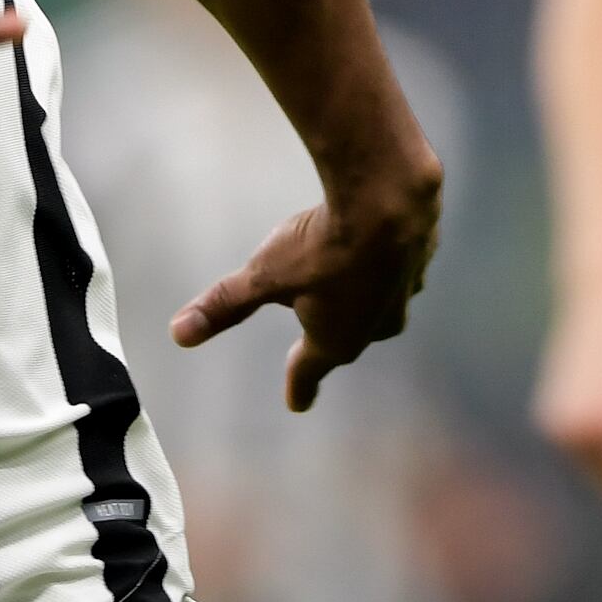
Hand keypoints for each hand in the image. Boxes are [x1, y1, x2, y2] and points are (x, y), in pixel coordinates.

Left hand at [169, 160, 441, 412]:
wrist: (389, 198)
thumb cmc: (321, 244)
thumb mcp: (263, 274)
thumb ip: (225, 304)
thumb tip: (178, 334)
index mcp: (336, 338)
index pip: (310, 370)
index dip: (299, 385)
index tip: (296, 404)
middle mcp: (375, 324)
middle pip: (351, 339)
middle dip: (334, 340)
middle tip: (321, 344)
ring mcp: (404, 291)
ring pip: (383, 306)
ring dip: (367, 301)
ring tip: (354, 291)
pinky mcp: (423, 256)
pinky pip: (403, 268)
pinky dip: (389, 263)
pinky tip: (383, 248)